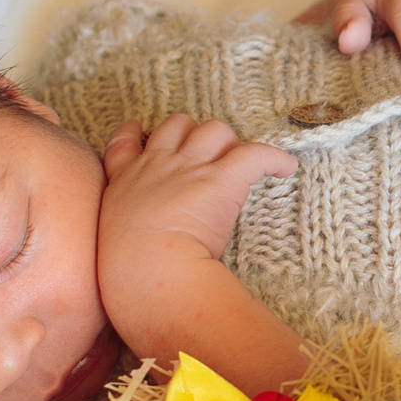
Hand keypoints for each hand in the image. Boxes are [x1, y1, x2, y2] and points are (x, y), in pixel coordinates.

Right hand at [97, 113, 294, 356]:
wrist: (144, 272)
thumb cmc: (128, 276)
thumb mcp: (115, 252)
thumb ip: (127, 246)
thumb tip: (142, 271)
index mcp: (124, 183)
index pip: (125, 142)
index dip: (136, 132)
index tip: (145, 133)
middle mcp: (156, 166)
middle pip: (177, 125)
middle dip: (194, 134)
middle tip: (210, 159)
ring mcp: (189, 167)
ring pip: (214, 129)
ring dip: (230, 142)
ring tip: (242, 165)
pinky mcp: (222, 177)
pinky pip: (255, 153)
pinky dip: (275, 158)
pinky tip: (285, 168)